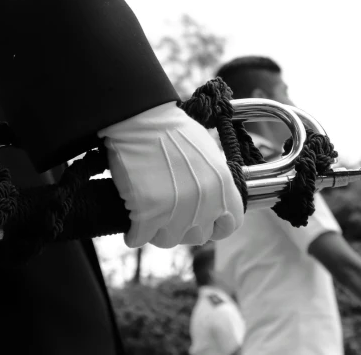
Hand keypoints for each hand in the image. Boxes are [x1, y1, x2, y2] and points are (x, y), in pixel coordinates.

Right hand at [98, 101, 244, 247]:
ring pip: (167, 240)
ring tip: (147, 217)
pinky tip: (131, 226)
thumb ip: (214, 183)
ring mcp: (176, 210)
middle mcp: (204, 201)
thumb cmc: (170, 130)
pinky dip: (133, 234)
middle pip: (196, 236)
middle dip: (181, 227)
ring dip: (156, 231)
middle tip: (167, 214)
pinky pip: (139, 238)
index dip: (214, 226)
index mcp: (222, 185)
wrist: (139, 119)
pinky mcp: (147, 213)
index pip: (229, 225)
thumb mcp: (207, 153)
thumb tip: (211, 202)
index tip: (201, 222)